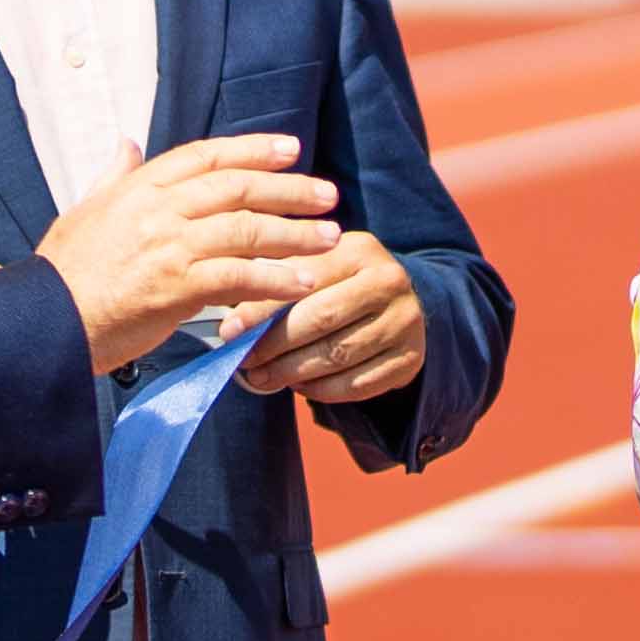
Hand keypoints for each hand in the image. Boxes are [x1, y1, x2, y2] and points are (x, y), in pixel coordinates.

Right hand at [32, 132, 339, 372]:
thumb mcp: (83, 211)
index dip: (251, 150)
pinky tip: (303, 284)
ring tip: (330, 238)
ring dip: (294, 234)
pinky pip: (238, 276)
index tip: (290, 150)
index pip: (205, 156)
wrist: (45, 320)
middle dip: (288, 189)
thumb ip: (114, 177)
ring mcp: (167, 245)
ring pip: (245, 229)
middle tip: (327, 195)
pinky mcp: (175, 286)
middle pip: (236, 187)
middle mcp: (156, 208)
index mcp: (138, 188)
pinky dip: (275, 279)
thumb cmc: (65, 273)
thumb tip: (128, 144)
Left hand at [247, 227, 426, 406]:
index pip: (303, 282)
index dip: (262, 309)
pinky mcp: (411, 359)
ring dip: (293, 373)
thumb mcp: (315, 263)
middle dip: (274, 345)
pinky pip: (358, 384)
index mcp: (360, 250)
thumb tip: (228, 309)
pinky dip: (322, 390)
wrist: (400, 301)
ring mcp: (405, 323)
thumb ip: (277, 276)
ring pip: (338, 356)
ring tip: (263, 378)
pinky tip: (300, 386)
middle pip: (321, 320)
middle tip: (244, 361)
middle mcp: (389, 282)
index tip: (229, 331)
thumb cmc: (339, 282)